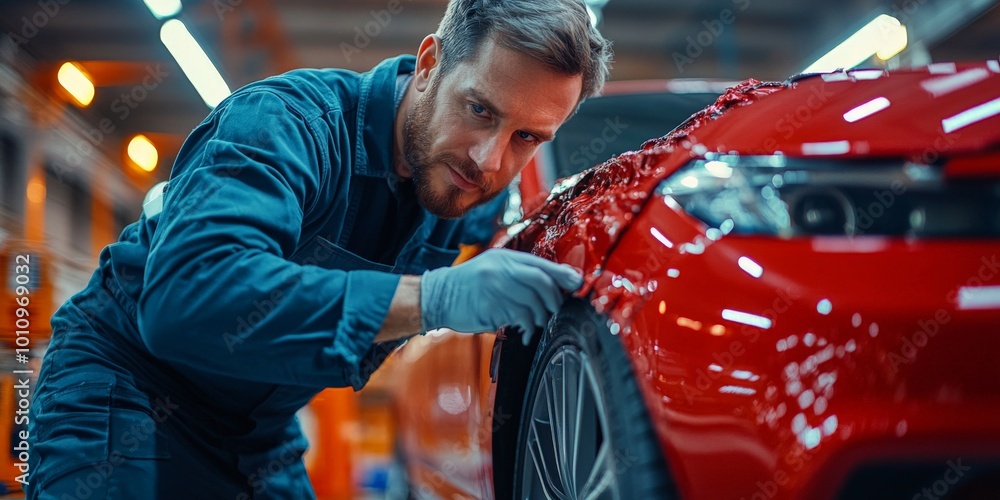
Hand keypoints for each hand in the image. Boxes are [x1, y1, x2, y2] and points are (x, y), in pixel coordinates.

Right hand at [420, 249, 581, 344]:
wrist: (436, 295)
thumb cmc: (468, 284)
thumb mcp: (493, 267)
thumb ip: (520, 272)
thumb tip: (554, 284)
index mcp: (504, 258)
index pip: (541, 265)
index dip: (563, 275)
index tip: (577, 283)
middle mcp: (500, 270)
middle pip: (541, 282)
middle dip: (554, 298)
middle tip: (555, 309)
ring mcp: (494, 289)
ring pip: (531, 304)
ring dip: (540, 317)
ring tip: (537, 322)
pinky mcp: (489, 308)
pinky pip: (517, 319)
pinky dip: (526, 327)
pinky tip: (525, 330)